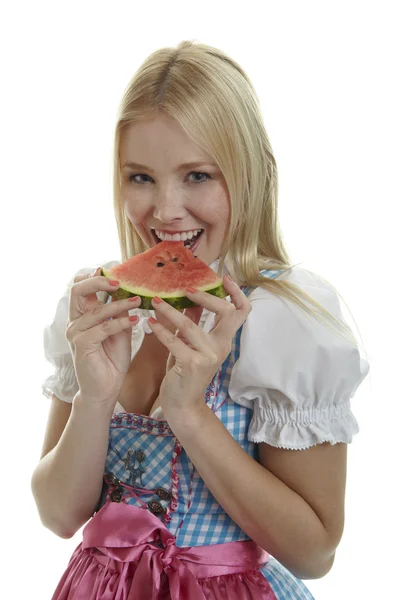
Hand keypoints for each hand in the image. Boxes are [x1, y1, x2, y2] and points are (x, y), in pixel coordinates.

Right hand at [65, 267, 141, 406]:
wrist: (106, 389)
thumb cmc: (112, 360)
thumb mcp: (120, 331)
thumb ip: (120, 313)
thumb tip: (129, 292)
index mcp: (82, 316)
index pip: (81, 288)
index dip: (94, 276)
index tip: (114, 272)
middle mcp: (75, 322)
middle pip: (78, 290)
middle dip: (98, 281)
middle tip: (119, 282)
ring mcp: (76, 332)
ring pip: (97, 310)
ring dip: (119, 304)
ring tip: (138, 301)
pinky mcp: (82, 344)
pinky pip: (104, 327)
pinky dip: (121, 322)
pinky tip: (136, 320)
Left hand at [147, 275, 250, 416]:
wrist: (182, 405)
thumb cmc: (185, 372)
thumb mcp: (191, 344)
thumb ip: (194, 322)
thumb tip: (190, 297)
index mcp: (225, 340)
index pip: (242, 312)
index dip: (237, 293)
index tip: (224, 278)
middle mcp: (221, 347)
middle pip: (226, 312)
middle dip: (207, 296)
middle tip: (186, 288)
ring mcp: (208, 356)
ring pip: (190, 325)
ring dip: (170, 311)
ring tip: (155, 301)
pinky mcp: (191, 364)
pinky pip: (174, 341)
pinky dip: (160, 330)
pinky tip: (149, 323)